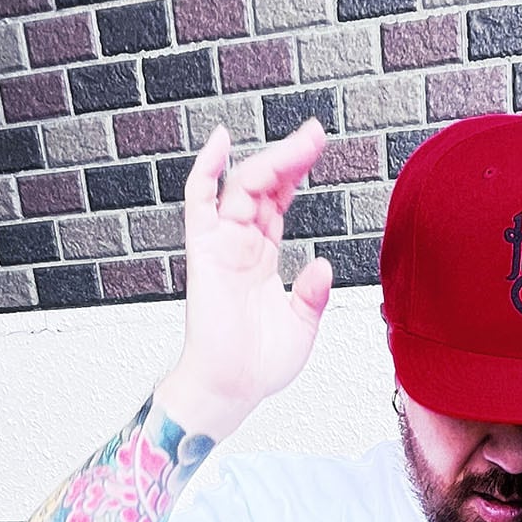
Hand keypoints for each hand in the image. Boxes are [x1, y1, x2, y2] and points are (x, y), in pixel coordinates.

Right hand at [154, 121, 334, 442]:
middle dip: (290, 157)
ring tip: (300, 142)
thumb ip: (314, 293)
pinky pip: (198, 203)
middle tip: (315, 132)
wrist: (231, 389)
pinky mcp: (204, 253)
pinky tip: (220, 142)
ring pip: (241, 187)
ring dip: (270, 161)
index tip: (318, 144)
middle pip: (264, 186)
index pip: (279, 200)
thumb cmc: (259, 364)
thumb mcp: (301, 324)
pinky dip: (206, 170)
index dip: (297, 171)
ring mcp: (221, 245)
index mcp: (263, 255)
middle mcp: (241, 244)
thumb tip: (323, 264)